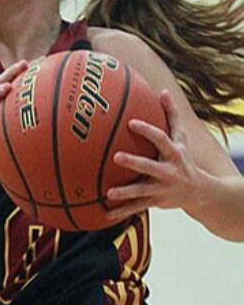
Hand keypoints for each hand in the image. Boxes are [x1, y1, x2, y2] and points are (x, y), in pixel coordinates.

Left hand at [104, 90, 212, 219]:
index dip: (147, 131)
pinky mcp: (156, 202)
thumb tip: (164, 90)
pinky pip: (136, 208)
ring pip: (142, 191)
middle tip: (116, 157)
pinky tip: (105, 214)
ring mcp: (162, 188)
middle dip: (135, 162)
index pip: (161, 139)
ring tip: (109, 193)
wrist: (199, 192)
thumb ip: (172, 116)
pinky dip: (122, 211)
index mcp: (173, 153)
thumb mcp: (181, 138)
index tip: (131, 123)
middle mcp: (169, 171)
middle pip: (150, 166)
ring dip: (126, 193)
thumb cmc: (183, 158)